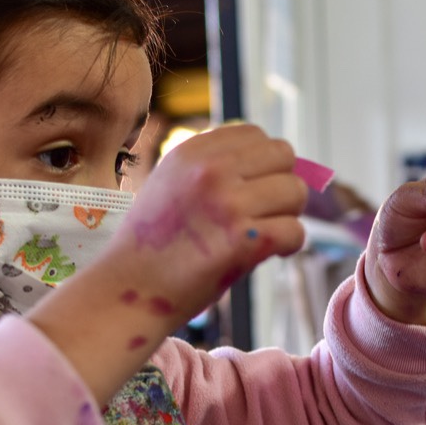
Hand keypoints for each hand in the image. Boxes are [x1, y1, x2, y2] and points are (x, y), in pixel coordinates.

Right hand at [112, 124, 307, 324]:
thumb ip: (208, 167)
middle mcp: (211, 171)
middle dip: (282, 183)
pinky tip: (273, 252)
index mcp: (191, 152)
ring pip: (295, 192)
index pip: (255, 134)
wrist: (130, 290)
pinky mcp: (244, 241)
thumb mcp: (168, 184)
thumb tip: (269, 163)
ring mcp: (229, 204)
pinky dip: (290, 245)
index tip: (257, 186)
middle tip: (268, 211)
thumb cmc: (151, 246)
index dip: (264, 161)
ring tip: (267, 233)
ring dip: (288, 214)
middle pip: (283, 155)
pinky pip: (294, 231)